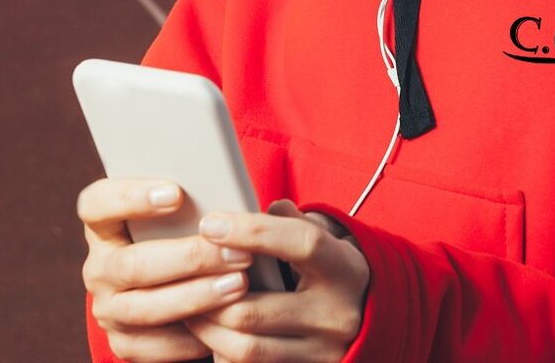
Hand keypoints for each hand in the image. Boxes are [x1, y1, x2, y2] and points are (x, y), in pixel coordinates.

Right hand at [77, 178, 253, 361]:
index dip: (130, 197)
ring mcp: (107, 307)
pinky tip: (222, 322)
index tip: (177, 193)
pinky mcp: (123, 341)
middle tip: (236, 252)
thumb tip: (228, 190)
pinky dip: (189, 337)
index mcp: (104, 224)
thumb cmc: (186, 227)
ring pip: (145, 307)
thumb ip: (193, 200)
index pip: (96, 204)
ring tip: (238, 284)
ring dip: (196, 297)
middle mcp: (99, 267)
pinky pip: (152, 346)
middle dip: (190, 259)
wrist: (176, 278)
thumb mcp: (182, 209)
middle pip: (133, 264)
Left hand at [184, 198, 370, 362]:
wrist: (370, 319)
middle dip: (208, 293)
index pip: (299, 243)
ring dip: (207, 328)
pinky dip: (222, 353)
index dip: (252, 232)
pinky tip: (211, 336)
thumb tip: (251, 207)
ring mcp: (321, 352)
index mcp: (344, 268)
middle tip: (184, 274)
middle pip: (255, 310)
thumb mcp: (325, 239)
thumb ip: (290, 221)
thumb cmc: (334, 270)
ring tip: (189, 307)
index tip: (211, 224)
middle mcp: (336, 314)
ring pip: (245, 347)